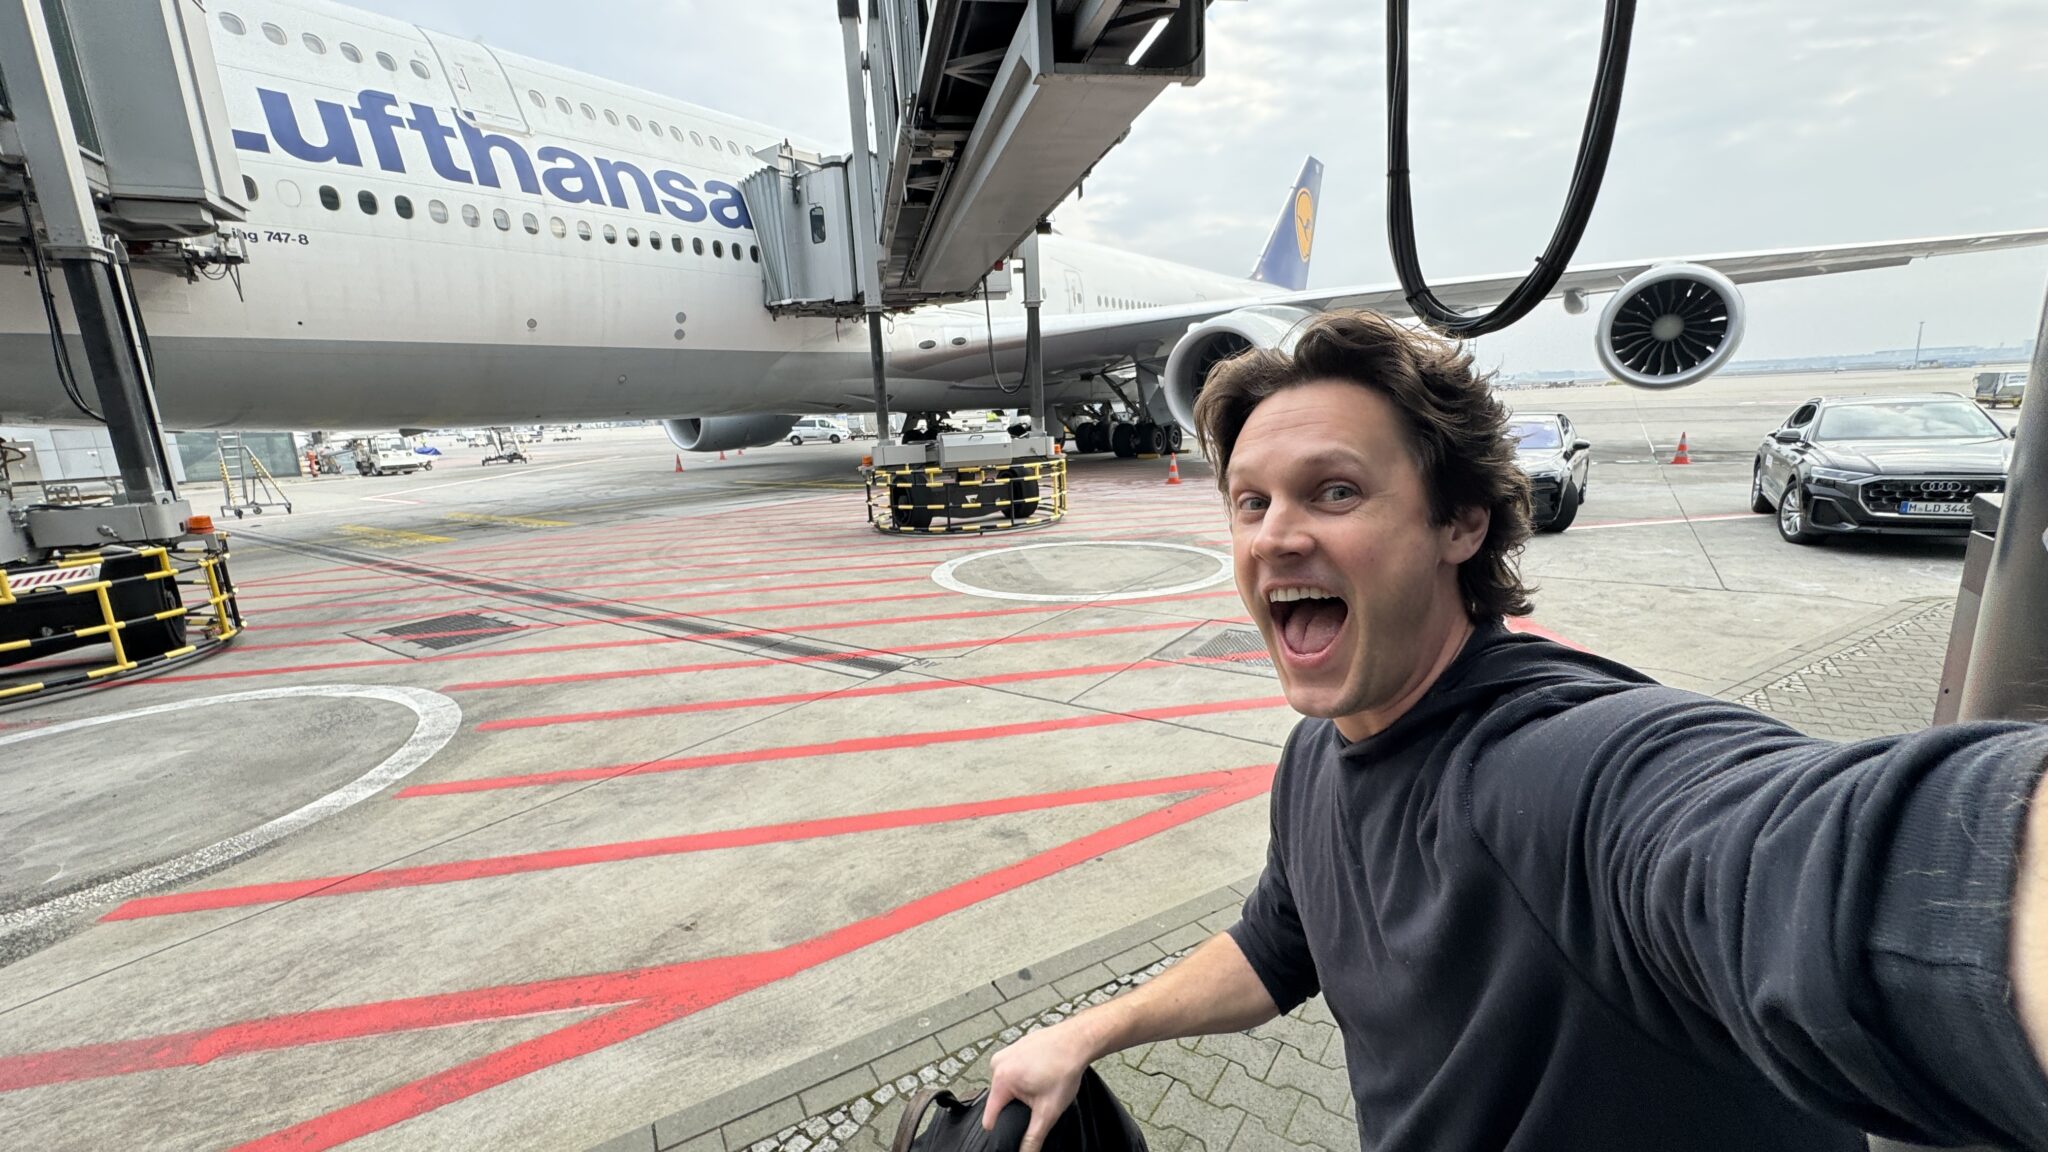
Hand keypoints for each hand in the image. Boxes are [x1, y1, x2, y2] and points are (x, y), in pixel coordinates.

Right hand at [981, 1019, 1099, 1151]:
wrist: (1078, 1040)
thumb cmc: (1064, 1068)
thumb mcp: (1048, 1110)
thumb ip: (1033, 1136)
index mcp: (1001, 1078)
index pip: (989, 1116)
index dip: (1001, 1128)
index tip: (1013, 1130)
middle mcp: (998, 1063)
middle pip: (999, 1099)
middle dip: (1015, 1105)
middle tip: (1037, 1100)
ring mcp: (1006, 1052)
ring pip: (1007, 1084)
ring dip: (1021, 1090)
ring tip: (1041, 1084)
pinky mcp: (1014, 1047)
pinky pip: (1013, 1069)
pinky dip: (1024, 1075)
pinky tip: (1041, 1074)